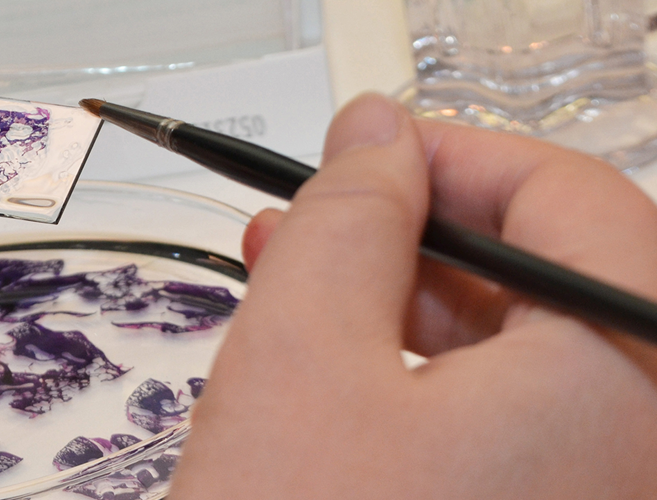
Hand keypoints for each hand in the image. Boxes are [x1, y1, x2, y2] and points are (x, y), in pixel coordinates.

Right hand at [172, 94, 656, 497]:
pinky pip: (513, 425)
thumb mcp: (302, 358)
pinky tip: (340, 376)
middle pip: (554, 279)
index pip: (571, 200)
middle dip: (414, 238)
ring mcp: (598, 487)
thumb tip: (377, 134)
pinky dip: (428, 385)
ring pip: (528, 357)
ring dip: (407, 309)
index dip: (451, 159)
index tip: (361, 160)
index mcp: (624, 380)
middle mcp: (640, 444)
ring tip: (298, 298)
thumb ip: (348, 219)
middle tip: (314, 225)